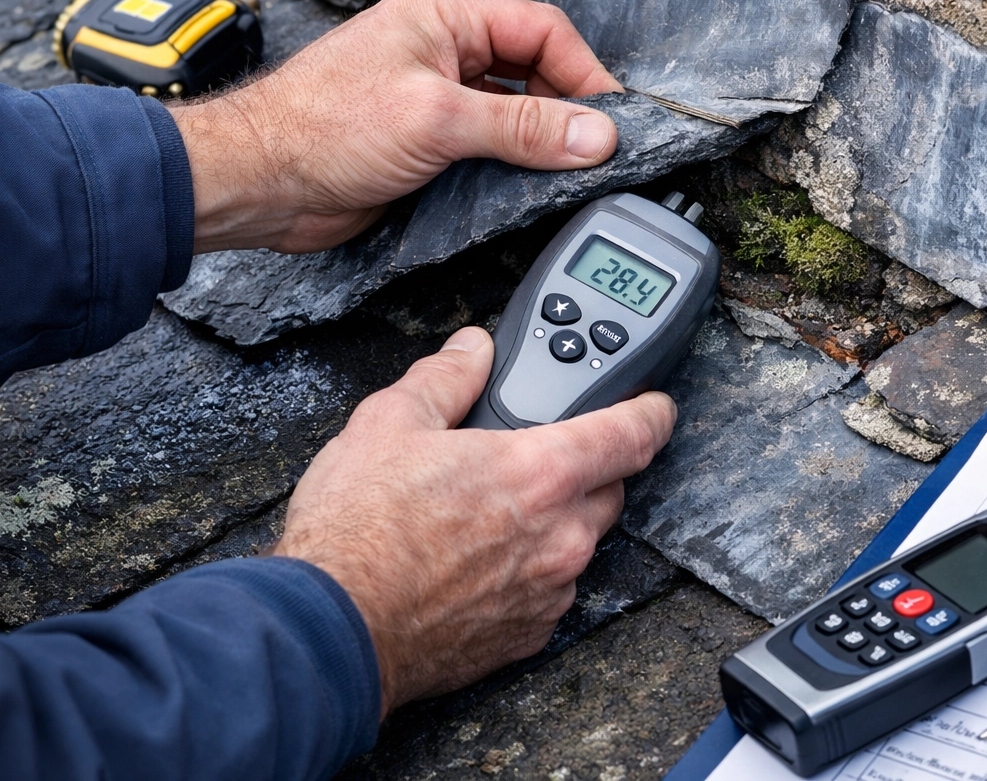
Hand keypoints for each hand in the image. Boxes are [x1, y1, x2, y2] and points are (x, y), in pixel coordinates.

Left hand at [168, 0, 623, 253]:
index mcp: (444, 16)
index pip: (542, 31)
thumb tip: (595, 134)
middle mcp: (443, 49)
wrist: (260, 182)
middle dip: (568, 110)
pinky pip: (490, 147)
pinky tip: (529, 190)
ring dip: (542, 143)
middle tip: (596, 153)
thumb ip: (523, 127)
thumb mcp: (438, 120)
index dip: (585, 74)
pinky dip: (515, 167)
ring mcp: (435, 97)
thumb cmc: (322, 128)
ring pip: (515, 113)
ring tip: (569, 174)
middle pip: (535, 71)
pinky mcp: (427, 143)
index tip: (613, 121)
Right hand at [271, 326, 676, 712]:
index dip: (651, 413)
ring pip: (579, 544)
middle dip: (588, 471)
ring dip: (554, 526)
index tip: (655, 406)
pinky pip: (550, 593)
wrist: (331, 633)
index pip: (631, 434)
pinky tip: (478, 566)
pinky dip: (530, 575)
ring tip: (489, 519)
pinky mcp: (528, 636)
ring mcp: (549, 591)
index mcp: (539, 473)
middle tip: (537, 461)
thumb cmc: (356, 534)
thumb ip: (445, 378)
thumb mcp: (388, 423)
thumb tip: (471, 350)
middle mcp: (560, 535)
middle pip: (610, 490)